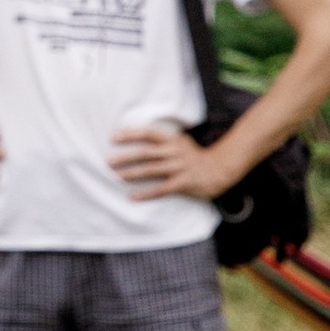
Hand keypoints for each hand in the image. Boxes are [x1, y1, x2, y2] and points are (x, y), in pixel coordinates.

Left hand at [108, 120, 229, 201]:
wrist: (221, 169)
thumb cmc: (196, 157)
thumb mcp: (181, 143)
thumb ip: (163, 142)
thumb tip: (138, 139)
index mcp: (173, 140)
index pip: (148, 134)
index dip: (130, 134)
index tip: (112, 136)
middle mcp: (175, 152)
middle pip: (146, 152)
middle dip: (126, 156)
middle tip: (108, 161)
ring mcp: (180, 167)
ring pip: (151, 170)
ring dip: (132, 173)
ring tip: (117, 176)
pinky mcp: (183, 182)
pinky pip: (161, 189)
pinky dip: (146, 193)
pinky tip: (132, 196)